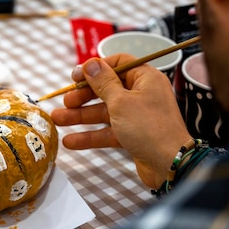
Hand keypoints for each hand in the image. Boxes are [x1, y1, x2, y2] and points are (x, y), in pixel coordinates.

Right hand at [51, 54, 191, 188]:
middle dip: (83, 96)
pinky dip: (91, 135)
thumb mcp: (121, 102)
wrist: (170, 165)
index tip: (76, 76)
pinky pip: (108, 131)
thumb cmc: (149, 128)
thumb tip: (90, 64)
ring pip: (104, 112)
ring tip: (58, 120)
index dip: (95, 68)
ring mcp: (137, 116)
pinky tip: (71, 141)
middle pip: (106, 89)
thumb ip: (102, 83)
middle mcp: (142, 94)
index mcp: (144, 79)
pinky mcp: (132, 135)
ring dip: (81, 116)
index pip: (118, 63)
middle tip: (65, 101)